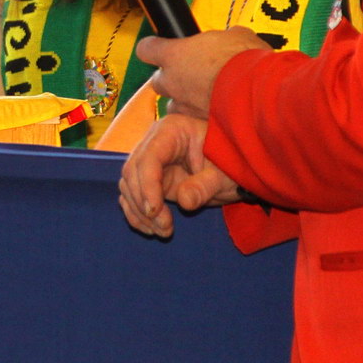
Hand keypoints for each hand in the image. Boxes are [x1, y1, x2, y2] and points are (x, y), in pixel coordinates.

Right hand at [117, 114, 242, 238]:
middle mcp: (153, 143)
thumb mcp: (224, 175)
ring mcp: (149, 162)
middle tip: (164, 226)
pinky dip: (137, 214)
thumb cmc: (230, 165)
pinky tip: (152, 229)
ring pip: (128, 185)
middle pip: (133, 171)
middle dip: (143, 202)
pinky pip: (132, 196)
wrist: (233, 170)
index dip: (147, 185)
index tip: (154, 211)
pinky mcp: (148, 179)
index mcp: (171, 131)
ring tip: (163, 231)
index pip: (149, 157)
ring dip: (139, 212)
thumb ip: (205, 186)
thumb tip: (184, 201)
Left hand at [134, 27, 270, 118]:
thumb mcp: (235, 36)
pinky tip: (215, 110)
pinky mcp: (195, 123)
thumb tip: (229, 37)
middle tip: (193, 74)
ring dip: (185, 99)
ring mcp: (182, 105)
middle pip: (158, 80)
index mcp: (173, 54)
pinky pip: (190, 120)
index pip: (146, 49)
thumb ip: (222, 37)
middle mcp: (171, 82)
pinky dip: (199, 115)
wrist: (258, 95)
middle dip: (172, 78)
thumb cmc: (245, 62)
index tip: (162, 47)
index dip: (154, 47)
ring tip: (207, 95)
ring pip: (173, 103)